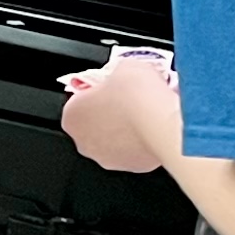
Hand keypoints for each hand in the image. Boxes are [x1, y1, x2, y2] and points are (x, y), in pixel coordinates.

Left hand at [61, 53, 178, 173]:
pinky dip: (143, 141)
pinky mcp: (133, 167)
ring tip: (144, 113)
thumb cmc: (137, 94)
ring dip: (125, 130)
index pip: (78, 100)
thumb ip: (115, 74)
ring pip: (114, 141)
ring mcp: (108, 158)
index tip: (111, 86)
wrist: (162, 120)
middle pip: (94, 124)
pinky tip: (154, 127)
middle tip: (128, 99)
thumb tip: (123, 76)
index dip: (96, 91)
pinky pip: (135, 151)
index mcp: (72, 116)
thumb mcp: (122, 67)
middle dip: (109, 113)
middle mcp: (84, 142)